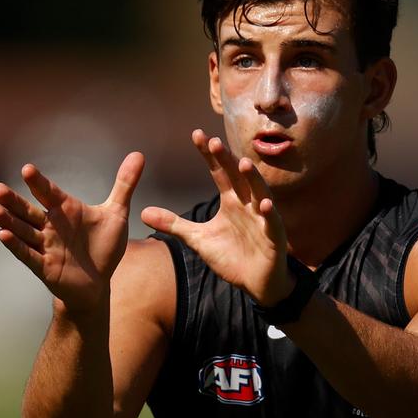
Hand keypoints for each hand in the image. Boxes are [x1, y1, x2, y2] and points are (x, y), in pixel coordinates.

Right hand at [0, 152, 143, 312]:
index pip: (48, 192)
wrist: (99, 283)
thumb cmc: (104, 247)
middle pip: (27, 210)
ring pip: (22, 231)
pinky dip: (16, 246)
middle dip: (12, 201)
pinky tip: (2, 235)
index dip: (39, 182)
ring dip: (8, 221)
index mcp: (65, 209)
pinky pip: (27, 255)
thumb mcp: (117, 214)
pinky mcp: (44, 266)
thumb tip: (138, 154)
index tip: (28, 169)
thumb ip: (124, 185)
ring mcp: (45, 246)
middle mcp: (50, 225)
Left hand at [141, 130, 293, 305]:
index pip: (219, 172)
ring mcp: (262, 218)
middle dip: (227, 160)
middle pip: (237, 177)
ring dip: (253, 179)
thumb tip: (143, 212)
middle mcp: (248, 203)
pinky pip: (272, 223)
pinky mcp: (274, 236)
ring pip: (259, 194)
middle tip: (214, 142)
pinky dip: (270, 213)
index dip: (209, 155)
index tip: (196, 135)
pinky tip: (266, 204)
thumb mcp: (198, 240)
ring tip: (243, 164)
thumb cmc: (232, 256)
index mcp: (231, 200)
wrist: (256, 283)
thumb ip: (174, 224)